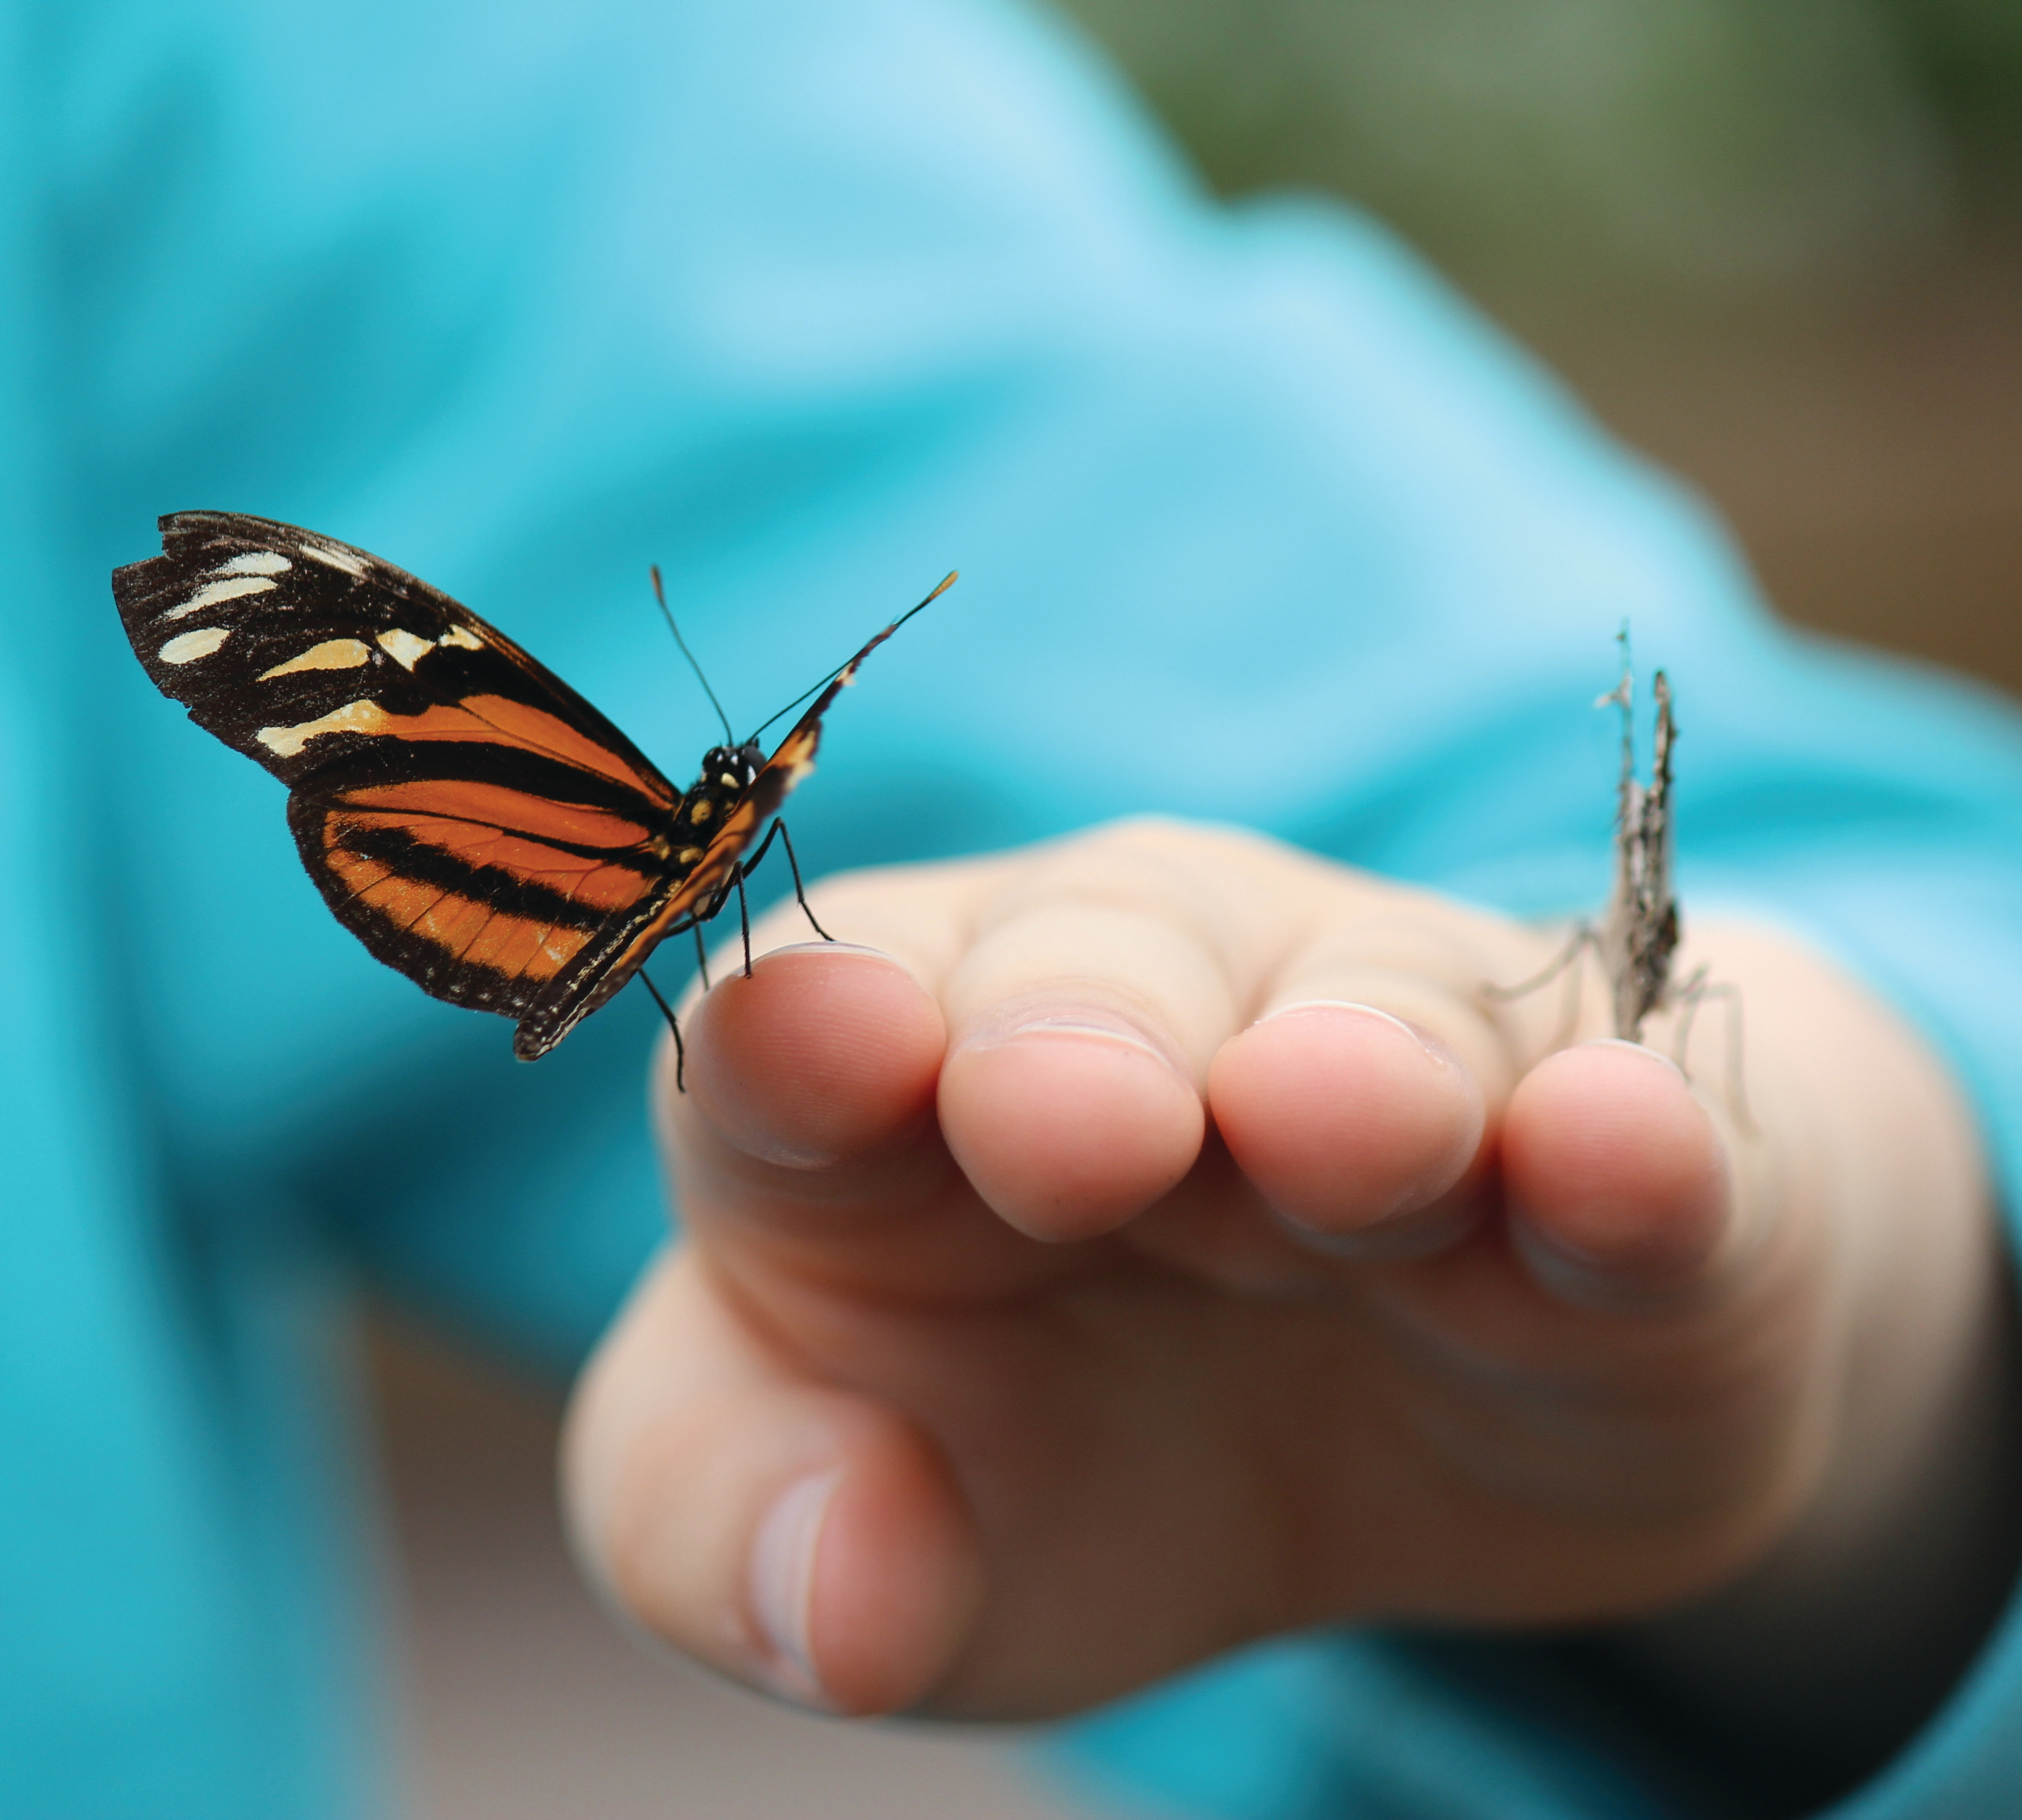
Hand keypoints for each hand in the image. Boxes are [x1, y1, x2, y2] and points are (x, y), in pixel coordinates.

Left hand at [563, 819, 2009, 1765]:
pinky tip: (1621, 1147)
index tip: (802, 1045)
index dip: (799, 1028)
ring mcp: (1393, 1058)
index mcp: (907, 1081)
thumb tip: (834, 1592)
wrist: (1424, 1444)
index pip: (814, 1013)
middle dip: (1081, 1031)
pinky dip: (1629, 1146)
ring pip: (1377, 1016)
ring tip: (1339, 1125)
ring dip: (1362, 1069)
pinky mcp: (1615, 1167)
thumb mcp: (869, 1525)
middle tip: (1070, 1123)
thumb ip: (748, 1532)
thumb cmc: (1074, 1453)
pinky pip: (1632, 1133)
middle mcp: (1143, 1009)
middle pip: (1097, 964)